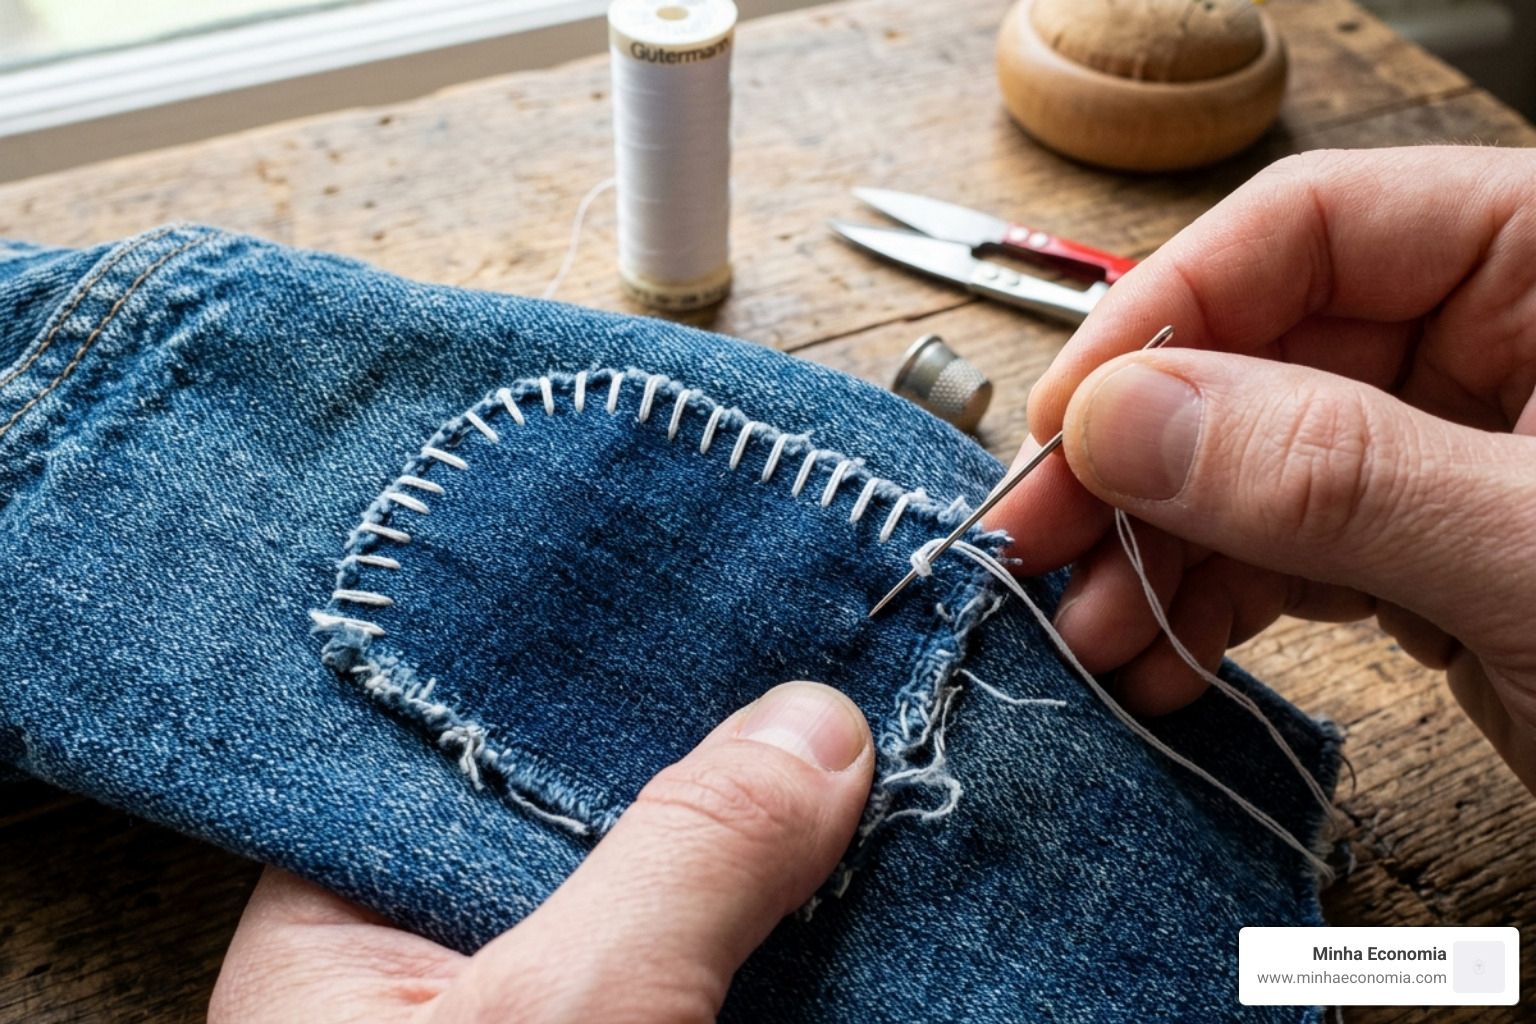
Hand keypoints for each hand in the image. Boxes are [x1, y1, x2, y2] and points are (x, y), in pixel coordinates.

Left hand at [208, 681, 873, 1022]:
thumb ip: (679, 861)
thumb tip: (814, 720)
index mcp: (350, 907)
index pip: (480, 724)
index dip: (610, 650)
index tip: (736, 578)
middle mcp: (444, 951)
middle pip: (595, 805)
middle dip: (723, 748)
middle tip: (842, 636)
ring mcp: (550, 1011)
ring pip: (675, 891)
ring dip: (777, 840)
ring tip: (880, 727)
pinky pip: (721, 969)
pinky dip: (797, 935)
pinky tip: (876, 873)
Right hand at [988, 146, 1535, 793]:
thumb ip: (1333, 472)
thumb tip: (1124, 415)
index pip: (1317, 227)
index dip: (1170, 313)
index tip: (1069, 418)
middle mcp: (1500, 342)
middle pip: (1259, 355)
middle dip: (1136, 462)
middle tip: (1030, 542)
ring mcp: (1456, 455)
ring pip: (1254, 468)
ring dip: (1153, 553)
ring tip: (1081, 633)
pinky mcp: (1436, 556)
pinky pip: (1289, 556)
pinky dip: (1208, 610)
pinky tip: (1149, 662)